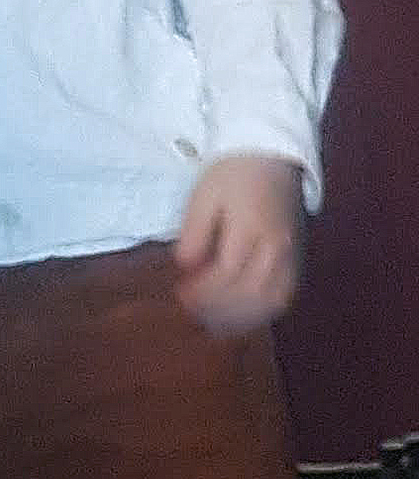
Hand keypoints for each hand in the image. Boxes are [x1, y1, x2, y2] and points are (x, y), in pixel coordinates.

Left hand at [175, 154, 304, 336]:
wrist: (273, 156)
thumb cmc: (232, 173)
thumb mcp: (204, 196)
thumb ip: (194, 232)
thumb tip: (185, 267)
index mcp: (252, 230)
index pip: (228, 275)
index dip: (203, 292)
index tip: (180, 296)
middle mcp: (277, 248)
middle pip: (251, 293)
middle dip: (218, 309)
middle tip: (191, 313)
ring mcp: (292, 256)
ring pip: (272, 300)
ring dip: (241, 317)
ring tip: (213, 322)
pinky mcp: (297, 259)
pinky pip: (285, 295)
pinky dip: (263, 311)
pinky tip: (242, 315)